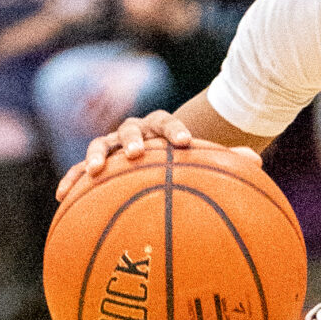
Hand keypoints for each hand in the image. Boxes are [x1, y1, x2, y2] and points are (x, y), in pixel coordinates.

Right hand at [55, 109, 259, 201]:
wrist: (154, 156)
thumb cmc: (182, 160)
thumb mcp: (204, 160)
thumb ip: (227, 161)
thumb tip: (258, 163)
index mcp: (161, 127)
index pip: (167, 122)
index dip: (176, 130)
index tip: (186, 143)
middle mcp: (134, 132)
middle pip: (131, 128)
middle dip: (132, 139)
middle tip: (136, 153)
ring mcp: (111, 146)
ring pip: (101, 144)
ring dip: (98, 155)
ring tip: (96, 171)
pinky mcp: (95, 164)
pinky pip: (80, 171)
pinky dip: (72, 180)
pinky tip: (61, 197)